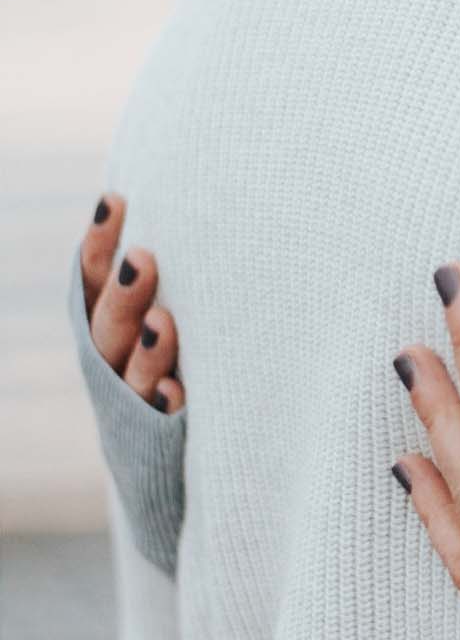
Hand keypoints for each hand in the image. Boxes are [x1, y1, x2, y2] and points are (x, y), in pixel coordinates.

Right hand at [80, 193, 184, 414]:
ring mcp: (133, 399)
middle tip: (142, 257)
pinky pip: (160, 422)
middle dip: (124, 293)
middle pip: (108, 325)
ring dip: (147, 349)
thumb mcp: (157, 309)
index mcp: (102, 319)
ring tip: (162, 322)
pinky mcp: (160, 434)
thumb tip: (188, 188)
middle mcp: (110, 358)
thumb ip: (157, 271)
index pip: (92, 277)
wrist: (164, 451)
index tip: (116, 199)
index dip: (99, 242)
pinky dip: (166, 405)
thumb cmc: (173, 352)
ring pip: (131, 374)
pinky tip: (177, 391)